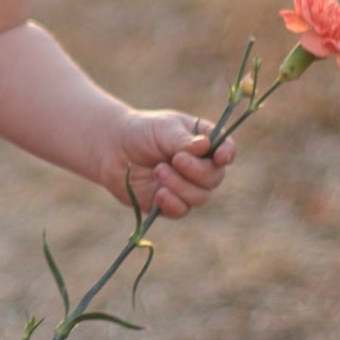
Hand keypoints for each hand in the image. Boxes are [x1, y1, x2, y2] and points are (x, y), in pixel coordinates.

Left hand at [102, 109, 235, 220]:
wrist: (112, 149)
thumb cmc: (141, 132)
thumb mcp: (163, 129)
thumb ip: (183, 140)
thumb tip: (206, 146)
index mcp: (203, 143)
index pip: (226, 150)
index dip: (227, 155)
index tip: (220, 157)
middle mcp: (199, 167)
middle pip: (215, 178)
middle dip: (197, 171)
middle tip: (175, 160)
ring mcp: (186, 187)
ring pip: (200, 197)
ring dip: (181, 186)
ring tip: (158, 170)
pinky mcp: (169, 204)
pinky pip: (181, 210)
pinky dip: (172, 202)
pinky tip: (158, 193)